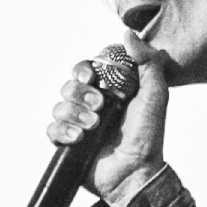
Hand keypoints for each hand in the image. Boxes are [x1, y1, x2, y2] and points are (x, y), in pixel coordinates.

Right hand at [52, 55, 166, 202]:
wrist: (136, 171)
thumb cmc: (148, 135)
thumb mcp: (155, 94)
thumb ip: (147, 62)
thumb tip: (128, 35)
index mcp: (108, 91)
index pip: (86, 70)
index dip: (84, 70)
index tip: (91, 77)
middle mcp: (91, 106)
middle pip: (69, 86)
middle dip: (80, 94)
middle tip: (99, 106)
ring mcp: (78, 125)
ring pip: (59, 106)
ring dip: (74, 114)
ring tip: (93, 126)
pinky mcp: (68, 144)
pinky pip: (52, 129)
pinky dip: (63, 131)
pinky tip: (79, 138)